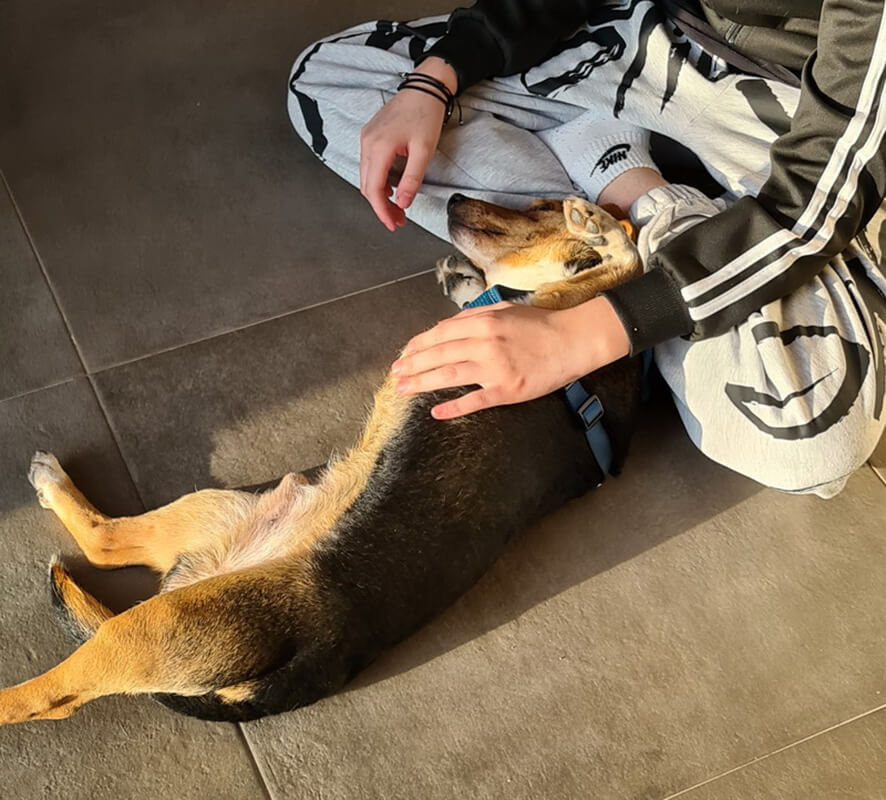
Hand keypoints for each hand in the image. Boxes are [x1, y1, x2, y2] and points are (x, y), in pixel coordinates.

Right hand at [359, 57, 456, 230]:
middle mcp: (367, 143)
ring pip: (367, 177)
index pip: (374, 190)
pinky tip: (393, 187)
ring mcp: (366, 138)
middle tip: (399, 220)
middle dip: (381, 207)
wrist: (425, 86)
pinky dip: (379, 180)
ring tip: (398, 207)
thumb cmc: (426, 113)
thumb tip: (402, 203)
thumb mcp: (424, 150)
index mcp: (378, 147)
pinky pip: (370, 165)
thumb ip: (411, 179)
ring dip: (380, 195)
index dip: (382, 211)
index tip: (393, 224)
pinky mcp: (370, 135)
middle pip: (367, 186)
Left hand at [391, 297, 630, 418]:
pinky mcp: (507, 390)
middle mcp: (485, 343)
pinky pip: (474, 401)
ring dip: (422, 384)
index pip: (440, 333)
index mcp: (483, 321)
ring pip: (449, 376)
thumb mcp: (504, 310)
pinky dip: (453, 407)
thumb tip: (445, 327)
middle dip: (412, 365)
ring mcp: (495, 368)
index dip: (418, 344)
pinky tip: (436, 412)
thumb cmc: (539, 324)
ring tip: (404, 390)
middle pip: (439, 355)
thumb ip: (473, 317)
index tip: (403, 354)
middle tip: (395, 375)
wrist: (571, 341)